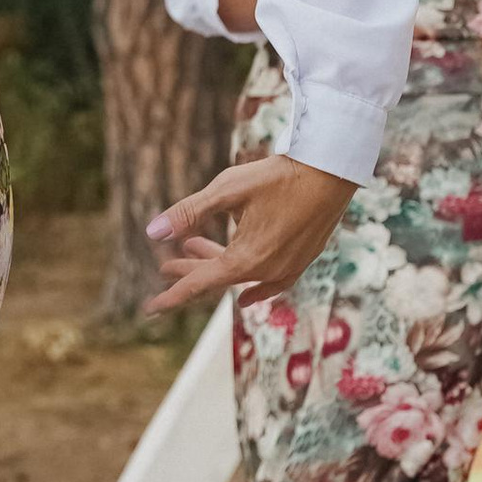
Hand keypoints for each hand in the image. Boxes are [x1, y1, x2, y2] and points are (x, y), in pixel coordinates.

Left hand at [142, 156, 356, 315]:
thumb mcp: (226, 190)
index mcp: (246, 259)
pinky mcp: (304, 259)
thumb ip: (189, 212)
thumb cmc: (277, 176)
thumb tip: (153, 232)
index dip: (171, 297)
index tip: (149, 310)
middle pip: (219, 279)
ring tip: (194, 247)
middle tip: (165, 264)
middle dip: (190, 271)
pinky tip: (247, 295)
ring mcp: (288, 268)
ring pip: (243, 277)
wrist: (331, 170)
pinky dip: (255, 287)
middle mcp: (268, 271)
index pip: (199, 284)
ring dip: (216, 264)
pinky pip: (273, 283)